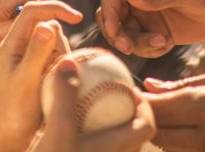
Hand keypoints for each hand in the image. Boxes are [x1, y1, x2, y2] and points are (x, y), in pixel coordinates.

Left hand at [0, 0, 77, 150]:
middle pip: (47, 24)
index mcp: (11, 43)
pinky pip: (58, 55)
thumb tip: (48, 24)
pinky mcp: (41, 66)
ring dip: (61, 53)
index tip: (76, 17)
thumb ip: (36, 52)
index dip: (54, 7)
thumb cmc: (14, 111)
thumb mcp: (26, 81)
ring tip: (50, 79)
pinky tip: (55, 80)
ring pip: (56, 39)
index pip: (32, 10)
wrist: (10, 136)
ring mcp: (31, 56)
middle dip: (59, 40)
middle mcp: (20, 45)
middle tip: (53, 68)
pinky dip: (63, 62)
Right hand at [29, 58, 155, 151]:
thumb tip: (70, 61)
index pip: (147, 126)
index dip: (143, 105)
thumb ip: (64, 96)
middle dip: (124, 117)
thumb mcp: (57, 131)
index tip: (126, 91)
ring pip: (114, 149)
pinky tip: (71, 135)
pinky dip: (92, 143)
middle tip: (107, 100)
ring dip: (107, 131)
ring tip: (89, 115)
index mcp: (116, 150)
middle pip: (133, 138)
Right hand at [96, 0, 204, 57]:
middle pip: (112, 15)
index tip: (115, 32)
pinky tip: (168, 44)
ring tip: (162, 42)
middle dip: (116, 33)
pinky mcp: (154, 30)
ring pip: (124, 33)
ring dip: (137, 43)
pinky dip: (149, 49)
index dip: (109, 12)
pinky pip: (140, 44)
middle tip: (129, 47)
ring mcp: (145, 13)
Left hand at [142, 64, 204, 151]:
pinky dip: (183, 148)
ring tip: (158, 120)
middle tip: (135, 107)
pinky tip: (183, 135)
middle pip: (157, 137)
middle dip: (143, 122)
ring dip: (161, 137)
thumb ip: (186, 85)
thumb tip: (150, 86)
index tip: (125, 93)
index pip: (156, 110)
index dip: (135, 103)